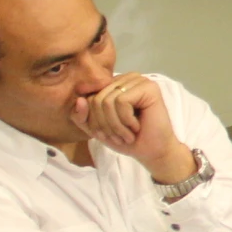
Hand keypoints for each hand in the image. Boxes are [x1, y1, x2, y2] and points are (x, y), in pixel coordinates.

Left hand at [74, 73, 191, 183]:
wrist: (152, 152)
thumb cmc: (126, 140)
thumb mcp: (96, 129)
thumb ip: (81, 116)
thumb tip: (79, 100)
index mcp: (114, 84)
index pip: (88, 97)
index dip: (92, 120)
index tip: (106, 135)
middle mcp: (126, 78)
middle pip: (96, 99)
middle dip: (104, 124)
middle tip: (118, 137)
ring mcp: (139, 81)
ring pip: (107, 101)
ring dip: (115, 125)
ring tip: (127, 135)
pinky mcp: (149, 87)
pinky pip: (121, 101)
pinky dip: (125, 120)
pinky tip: (136, 127)